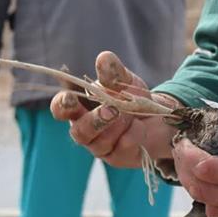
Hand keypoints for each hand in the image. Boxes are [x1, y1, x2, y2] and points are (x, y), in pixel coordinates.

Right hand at [50, 51, 177, 166]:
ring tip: (132, 113)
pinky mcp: (116, 157)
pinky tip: (140, 125)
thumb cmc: (131, 98)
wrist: (157, 119)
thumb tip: (104, 58)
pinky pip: (123, 147)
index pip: (60, 109)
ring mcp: (99, 147)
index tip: (70, 97)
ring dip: (120, 124)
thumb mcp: (124, 80)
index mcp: (79, 108)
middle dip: (96, 120)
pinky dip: (135, 133)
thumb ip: (113, 71)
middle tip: (113, 109)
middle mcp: (85, 130)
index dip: (62, 105)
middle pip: (79, 132)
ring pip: (102, 141)